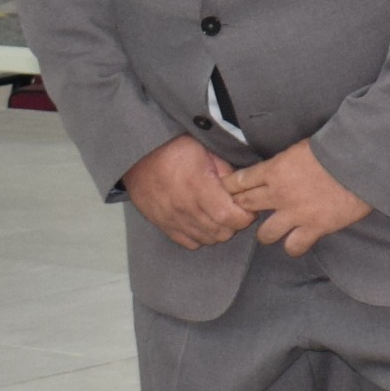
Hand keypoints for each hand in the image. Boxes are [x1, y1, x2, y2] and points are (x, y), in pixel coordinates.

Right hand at [121, 135, 255, 247]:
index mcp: (198, 187)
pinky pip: (188, 242)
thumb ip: (227, 172)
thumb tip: (241, 190)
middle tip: (236, 209)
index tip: (249, 208)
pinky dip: (200, 236)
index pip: (229, 217)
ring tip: (219, 214)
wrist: (140, 153)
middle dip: (235, 223)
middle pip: (221, 232)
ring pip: (206, 239)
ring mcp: (172, 219)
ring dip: (218, 230)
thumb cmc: (176, 148)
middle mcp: (184, 208)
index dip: (245, 217)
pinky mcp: (162, 224)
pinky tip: (203, 221)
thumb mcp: (207, 151)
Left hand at [223, 140, 373, 254]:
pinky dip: (293, 246)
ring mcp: (296, 214)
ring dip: (266, 233)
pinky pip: (293, 247)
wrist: (361, 163)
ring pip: (264, 234)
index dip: (231, 188)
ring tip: (272, 231)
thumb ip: (285, 161)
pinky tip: (296, 242)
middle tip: (243, 213)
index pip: (240, 181)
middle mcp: (279, 194)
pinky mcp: (314, 228)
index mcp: (276, 169)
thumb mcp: (302, 148)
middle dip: (240, 210)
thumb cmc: (336, 148)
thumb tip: (279, 166)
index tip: (227, 192)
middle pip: (246, 206)